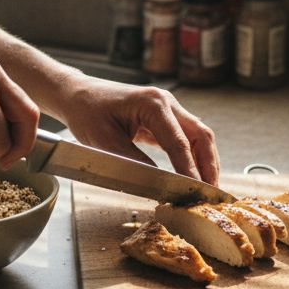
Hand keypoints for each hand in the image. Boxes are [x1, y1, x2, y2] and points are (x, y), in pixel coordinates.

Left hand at [56, 76, 219, 184]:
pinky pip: (186, 138)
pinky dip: (192, 157)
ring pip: (198, 136)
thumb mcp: (104, 142)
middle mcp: (167, 102)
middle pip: (200, 135)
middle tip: (211, 193)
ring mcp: (168, 109)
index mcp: (153, 103)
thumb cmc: (87, 112)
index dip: (189, 169)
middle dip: (208, 165)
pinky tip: (193, 175)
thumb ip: (133, 162)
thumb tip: (158, 183)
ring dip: (205, 162)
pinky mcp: (164, 118)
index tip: (195, 191)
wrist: (78, 95)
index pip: (179, 142)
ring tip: (206, 188)